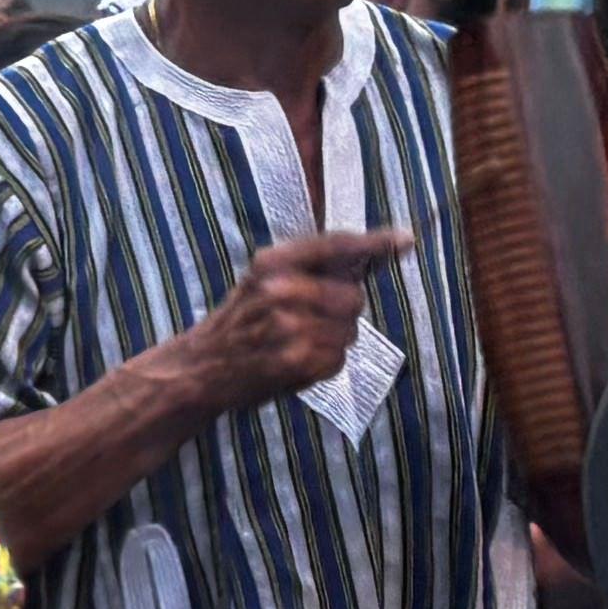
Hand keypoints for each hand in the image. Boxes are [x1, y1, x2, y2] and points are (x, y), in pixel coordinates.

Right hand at [172, 226, 408, 415]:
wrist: (200, 368)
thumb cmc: (240, 323)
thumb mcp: (264, 279)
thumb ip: (314, 267)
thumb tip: (374, 256)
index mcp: (273, 261)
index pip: (337, 246)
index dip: (376, 243)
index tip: (407, 240)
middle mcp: (281, 288)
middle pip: (354, 297)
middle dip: (342, 312)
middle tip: (308, 322)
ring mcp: (289, 325)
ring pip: (349, 331)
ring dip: (332, 342)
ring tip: (295, 345)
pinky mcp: (296, 359)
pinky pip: (337, 359)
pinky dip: (323, 366)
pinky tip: (293, 364)